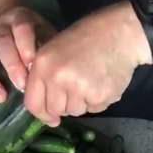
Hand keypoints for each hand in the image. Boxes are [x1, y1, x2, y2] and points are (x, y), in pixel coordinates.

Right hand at [0, 6, 54, 111]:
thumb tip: (58, 76)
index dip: (26, 46)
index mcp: (19, 20)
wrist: (4, 15)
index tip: (33, 65)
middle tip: (22, 86)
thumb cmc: (32, 32)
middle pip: (1, 45)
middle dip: (12, 65)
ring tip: (0, 98)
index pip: (22, 29)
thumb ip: (47, 47)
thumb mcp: (43, 30)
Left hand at [24, 3, 151, 125]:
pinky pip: (93, 109)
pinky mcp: (98, 96)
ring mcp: (78, 88)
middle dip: (65, 105)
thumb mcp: (55, 50)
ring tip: (91, 81)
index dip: (42, 115)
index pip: (33, 103)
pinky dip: (97, 101)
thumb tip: (45, 111)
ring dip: (82, 102)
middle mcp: (58, 78)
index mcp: (42, 65)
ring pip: (75, 111)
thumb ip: (44, 77)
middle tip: (77, 87)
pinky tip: (102, 83)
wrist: (119, 33)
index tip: (51, 118)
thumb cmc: (86, 39)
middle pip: (55, 110)